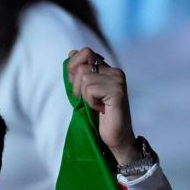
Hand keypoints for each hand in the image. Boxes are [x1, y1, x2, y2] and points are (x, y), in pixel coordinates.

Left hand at [66, 47, 137, 163]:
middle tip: (85, 100)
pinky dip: (90, 102)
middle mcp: (114, 71)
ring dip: (83, 96)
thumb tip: (71, 52)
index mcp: (107, 69)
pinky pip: (91, 89)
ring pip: (84, 77)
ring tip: (95, 106)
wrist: (114, 137)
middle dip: (76, 84)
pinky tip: (100, 109)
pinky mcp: (117, 91)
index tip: (78, 88)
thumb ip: (78, 75)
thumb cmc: (97, 116)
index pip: (84, 53)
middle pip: (82, 65)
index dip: (73, 69)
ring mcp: (118, 80)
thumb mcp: (83, 92)